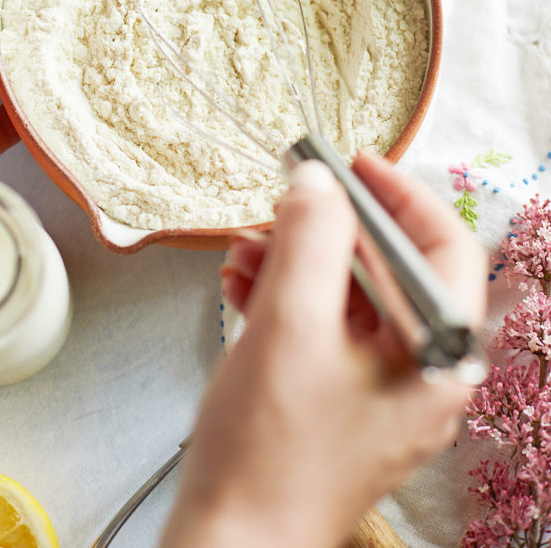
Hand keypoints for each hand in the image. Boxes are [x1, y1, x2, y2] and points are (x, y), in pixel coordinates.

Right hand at [161, 154, 486, 547]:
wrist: (228, 544)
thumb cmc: (268, 452)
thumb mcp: (290, 322)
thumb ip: (311, 237)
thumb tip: (318, 182)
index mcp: (435, 358)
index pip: (444, 249)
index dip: (400, 194)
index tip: (354, 163)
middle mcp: (417, 375)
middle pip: (388, 269)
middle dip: (328, 228)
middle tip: (286, 200)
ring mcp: (376, 391)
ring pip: (347, 296)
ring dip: (295, 259)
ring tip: (244, 249)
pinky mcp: (335, 400)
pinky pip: (320, 327)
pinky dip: (283, 295)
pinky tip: (241, 282)